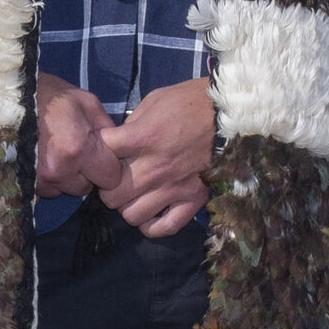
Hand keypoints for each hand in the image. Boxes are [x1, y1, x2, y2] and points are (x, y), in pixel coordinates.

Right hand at [32, 74, 125, 200]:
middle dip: (86, 173)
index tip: (101, 155)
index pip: (111, 178)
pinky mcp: (26, 183)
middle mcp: (60, 170)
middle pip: (87, 188)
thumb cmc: (48, 96)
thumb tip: (118, 147)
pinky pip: (47, 191)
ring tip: (56, 153)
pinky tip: (43, 160)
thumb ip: (106, 127)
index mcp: (79, 148)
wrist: (7, 98)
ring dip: (66, 177)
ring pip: (66, 190)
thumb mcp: (85, 101)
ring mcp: (40, 179)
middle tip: (76, 151)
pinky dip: (49, 180)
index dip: (109, 166)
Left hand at [100, 77, 213, 239]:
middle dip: (108, 187)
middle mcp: (154, 168)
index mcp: (142, 139)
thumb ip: (131, 125)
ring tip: (136, 194)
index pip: (101, 155)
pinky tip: (151, 211)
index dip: (97, 153)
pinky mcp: (193, 200)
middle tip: (117, 178)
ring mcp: (174, 188)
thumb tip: (115, 143)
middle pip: (110, 196)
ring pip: (131, 215)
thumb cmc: (191, 102)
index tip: (106, 152)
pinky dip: (152, 224)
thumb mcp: (154, 101)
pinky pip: (164, 227)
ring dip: (128, 206)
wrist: (231, 113)